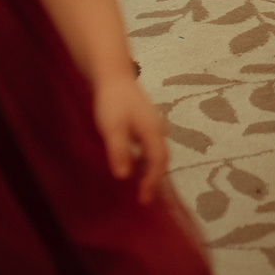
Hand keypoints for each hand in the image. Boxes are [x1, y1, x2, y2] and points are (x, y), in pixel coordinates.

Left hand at [91, 72, 167, 202]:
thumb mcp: (113, 128)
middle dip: (155, 178)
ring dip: (150, 169)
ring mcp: (153, 123)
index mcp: (153, 132)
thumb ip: (120, 152)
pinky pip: (149, 145)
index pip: (158, 163)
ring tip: (140, 184)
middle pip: (161, 158)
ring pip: (156, 151)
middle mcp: (158, 128)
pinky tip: (133, 162)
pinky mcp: (144, 120)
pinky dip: (145, 158)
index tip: (143, 199)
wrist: (113, 74)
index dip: (152, 182)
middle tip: (145, 197)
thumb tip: (124, 177)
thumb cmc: (113, 101)